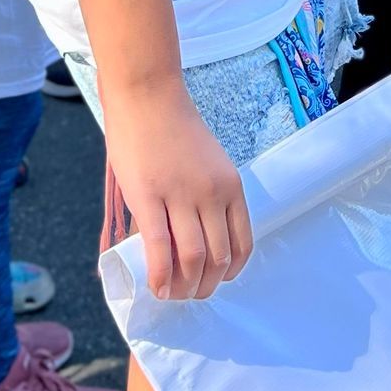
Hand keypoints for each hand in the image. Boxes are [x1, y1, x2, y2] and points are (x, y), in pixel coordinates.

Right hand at [105, 86, 252, 299]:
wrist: (147, 94)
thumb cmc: (173, 127)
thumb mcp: (208, 163)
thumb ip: (207, 198)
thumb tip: (197, 238)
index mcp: (231, 186)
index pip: (243, 244)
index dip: (230, 273)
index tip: (215, 281)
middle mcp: (213, 194)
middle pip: (218, 258)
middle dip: (205, 286)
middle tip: (190, 295)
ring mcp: (181, 197)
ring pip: (192, 259)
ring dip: (183, 287)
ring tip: (172, 295)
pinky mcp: (148, 198)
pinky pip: (158, 249)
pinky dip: (159, 276)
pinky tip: (155, 288)